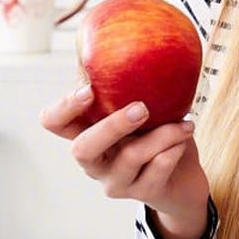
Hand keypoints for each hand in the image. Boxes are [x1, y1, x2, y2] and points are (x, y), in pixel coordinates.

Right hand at [39, 83, 211, 238]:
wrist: (184, 180)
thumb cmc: (156, 135)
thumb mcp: (140, 108)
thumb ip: (124, 85)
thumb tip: (113, 46)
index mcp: (87, 133)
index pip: (53, 123)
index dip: (64, 108)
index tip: (89, 90)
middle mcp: (95, 161)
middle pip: (82, 149)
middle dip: (112, 126)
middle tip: (142, 108)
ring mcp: (116, 181)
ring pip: (131, 156)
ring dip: (162, 134)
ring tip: (185, 123)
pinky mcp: (143, 193)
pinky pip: (158, 168)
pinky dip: (175, 148)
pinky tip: (184, 139)